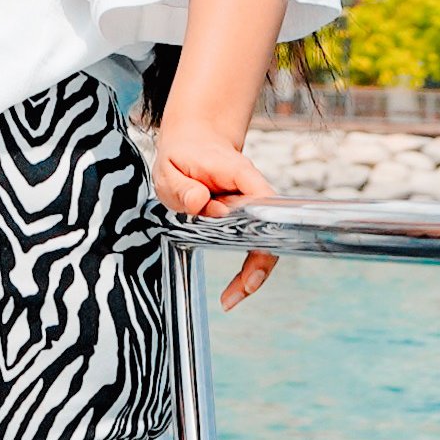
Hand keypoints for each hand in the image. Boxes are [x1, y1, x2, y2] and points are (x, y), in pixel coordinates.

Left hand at [150, 122, 275, 306]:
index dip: (265, 229)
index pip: (263, 201)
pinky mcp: (245, 219)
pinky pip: (252, 244)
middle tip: (238, 293)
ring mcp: (251, 207)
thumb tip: (201, 203)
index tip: (254, 257)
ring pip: (264, 242)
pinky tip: (234, 288)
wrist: (193, 141)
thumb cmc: (182, 154)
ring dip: (252, 272)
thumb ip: (182, 186)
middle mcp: (252, 191)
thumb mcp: (169, 166)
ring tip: (231, 299)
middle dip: (260, 265)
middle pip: (271, 230)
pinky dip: (246, 266)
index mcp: (239, 173)